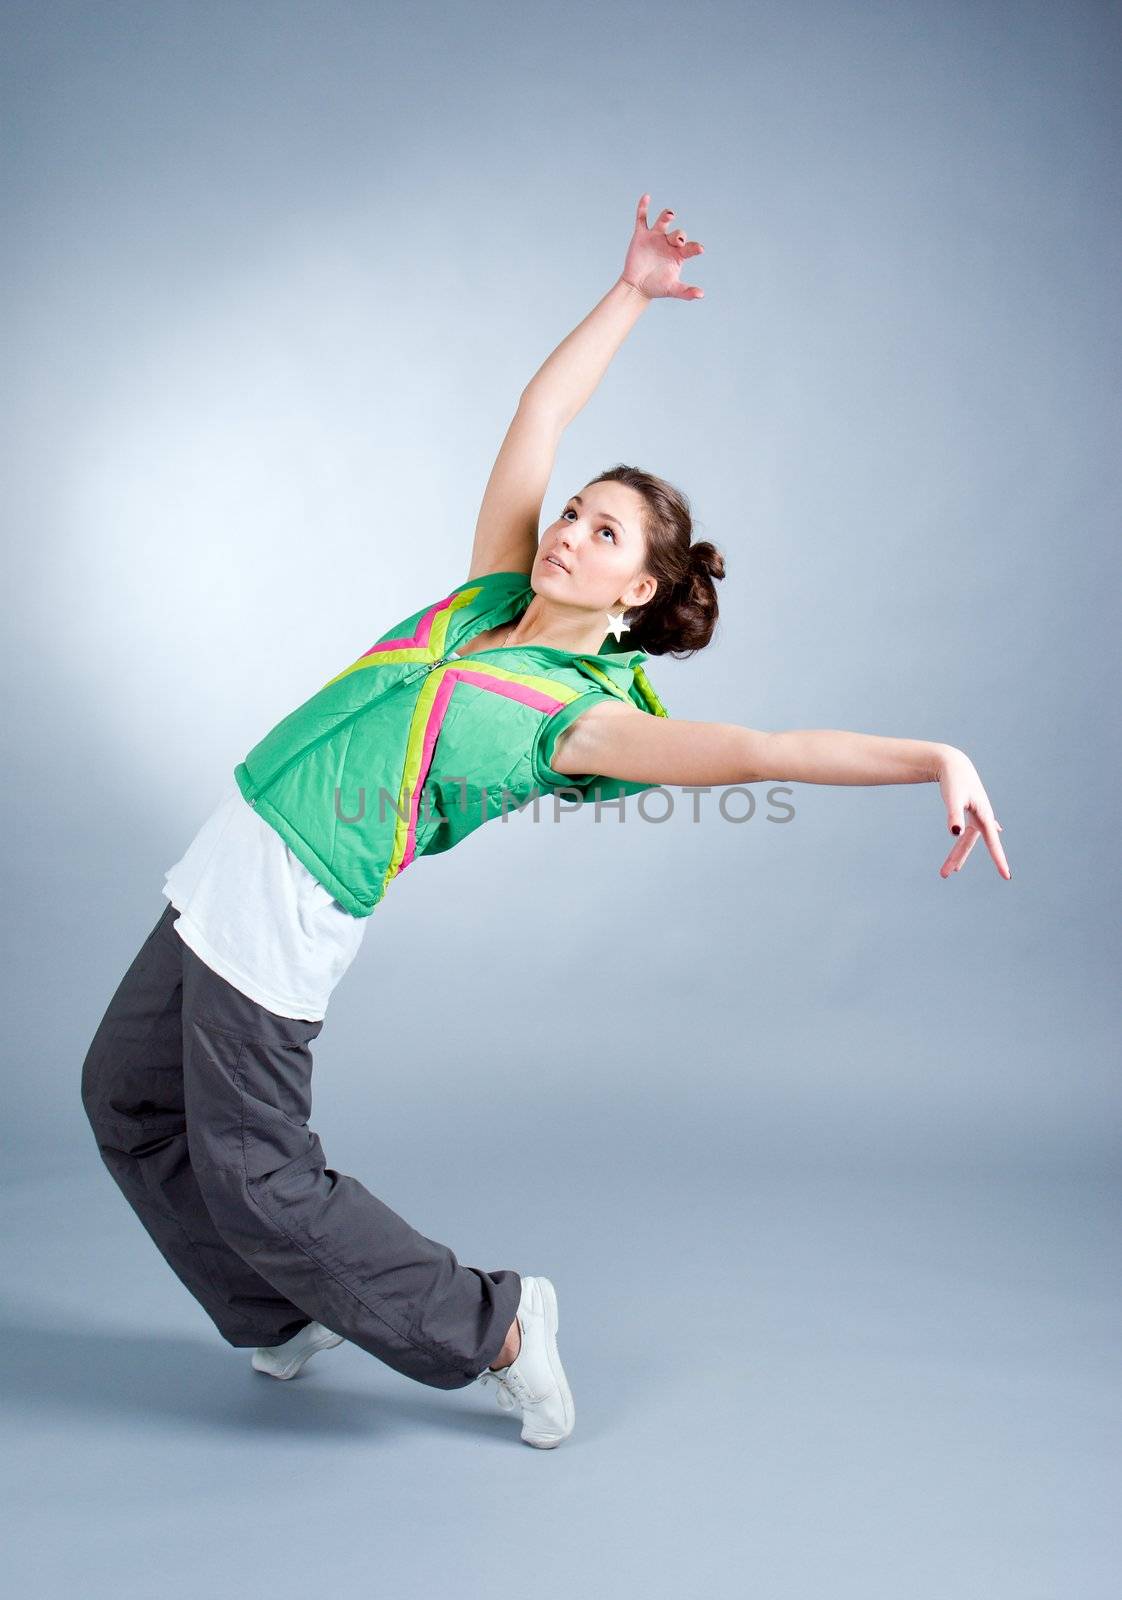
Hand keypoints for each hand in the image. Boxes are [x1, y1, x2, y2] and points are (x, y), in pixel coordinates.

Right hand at [619, 193, 704, 301]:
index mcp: (679, 254)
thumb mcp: (672, 289)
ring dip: (667, 216)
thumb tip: (701, 295)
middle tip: (678, 241)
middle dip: (679, 235)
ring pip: (663, 221)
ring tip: (670, 215)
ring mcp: (655, 237)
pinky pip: (642, 218)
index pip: (690, 247)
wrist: (637, 287)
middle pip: (678, 233)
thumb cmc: (657, 287)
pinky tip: (646, 197)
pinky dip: (643, 207)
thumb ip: (686, 292)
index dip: (695, 247)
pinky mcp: (641, 235)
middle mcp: (669, 243)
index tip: (699, 249)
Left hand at [936, 747, 1010, 880]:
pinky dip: (970, 839)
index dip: (999, 860)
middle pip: (969, 843)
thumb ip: (954, 815)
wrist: (952, 762)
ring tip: (948, 871)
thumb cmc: (953, 779)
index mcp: (983, 815)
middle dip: (958, 858)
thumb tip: (955, 833)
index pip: (993, 843)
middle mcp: (982, 817)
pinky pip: (972, 830)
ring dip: (957, 853)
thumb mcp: (953, 797)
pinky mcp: (970, 810)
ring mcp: (977, 814)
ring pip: (967, 839)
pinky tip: (991, 833)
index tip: (1007, 877)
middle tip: (944, 875)